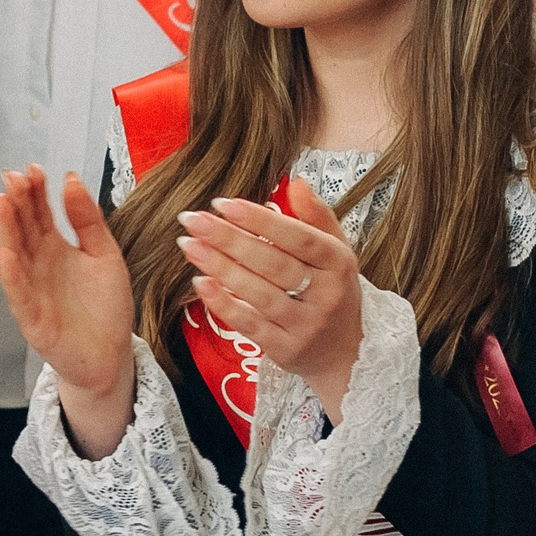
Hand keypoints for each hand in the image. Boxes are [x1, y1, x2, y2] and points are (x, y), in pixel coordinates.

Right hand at [0, 165, 135, 400]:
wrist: (111, 355)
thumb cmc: (106, 308)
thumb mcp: (105, 253)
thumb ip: (88, 219)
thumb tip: (71, 180)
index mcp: (55, 248)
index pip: (39, 213)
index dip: (35, 191)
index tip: (34, 169)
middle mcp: (38, 265)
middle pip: (22, 228)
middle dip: (16, 203)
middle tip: (12, 178)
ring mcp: (31, 290)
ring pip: (13, 255)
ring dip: (5, 230)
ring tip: (1, 204)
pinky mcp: (31, 318)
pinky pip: (18, 294)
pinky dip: (10, 275)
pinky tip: (5, 255)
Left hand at [176, 178, 366, 417]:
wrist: (346, 354)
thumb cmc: (332, 293)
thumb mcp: (336, 254)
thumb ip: (317, 217)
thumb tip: (297, 182)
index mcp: (338, 264)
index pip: (299, 237)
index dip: (260, 220)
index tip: (223, 203)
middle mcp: (326, 295)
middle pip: (273, 264)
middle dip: (229, 239)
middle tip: (193, 220)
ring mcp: (306, 325)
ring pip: (259, 294)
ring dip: (220, 267)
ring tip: (189, 245)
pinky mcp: (286, 350)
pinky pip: (250, 324)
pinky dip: (224, 304)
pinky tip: (200, 283)